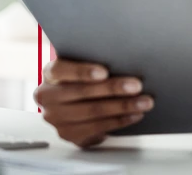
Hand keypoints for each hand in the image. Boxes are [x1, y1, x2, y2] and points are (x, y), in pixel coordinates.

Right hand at [34, 57, 153, 147]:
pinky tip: (134, 115)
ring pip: (92, 112)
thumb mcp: (83, 63)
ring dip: (122, 107)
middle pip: (82, 92)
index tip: (104, 72)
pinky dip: (119, 121)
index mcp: (50, 73)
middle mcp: (48, 96)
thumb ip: (94, 59)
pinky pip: (97, 128)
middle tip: (137, 85)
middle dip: (113, 89)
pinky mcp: (69, 134)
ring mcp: (56, 118)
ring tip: (143, 101)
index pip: (62, 70)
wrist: (76, 101)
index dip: (83, 71)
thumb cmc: (85, 76)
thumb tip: (123, 56)